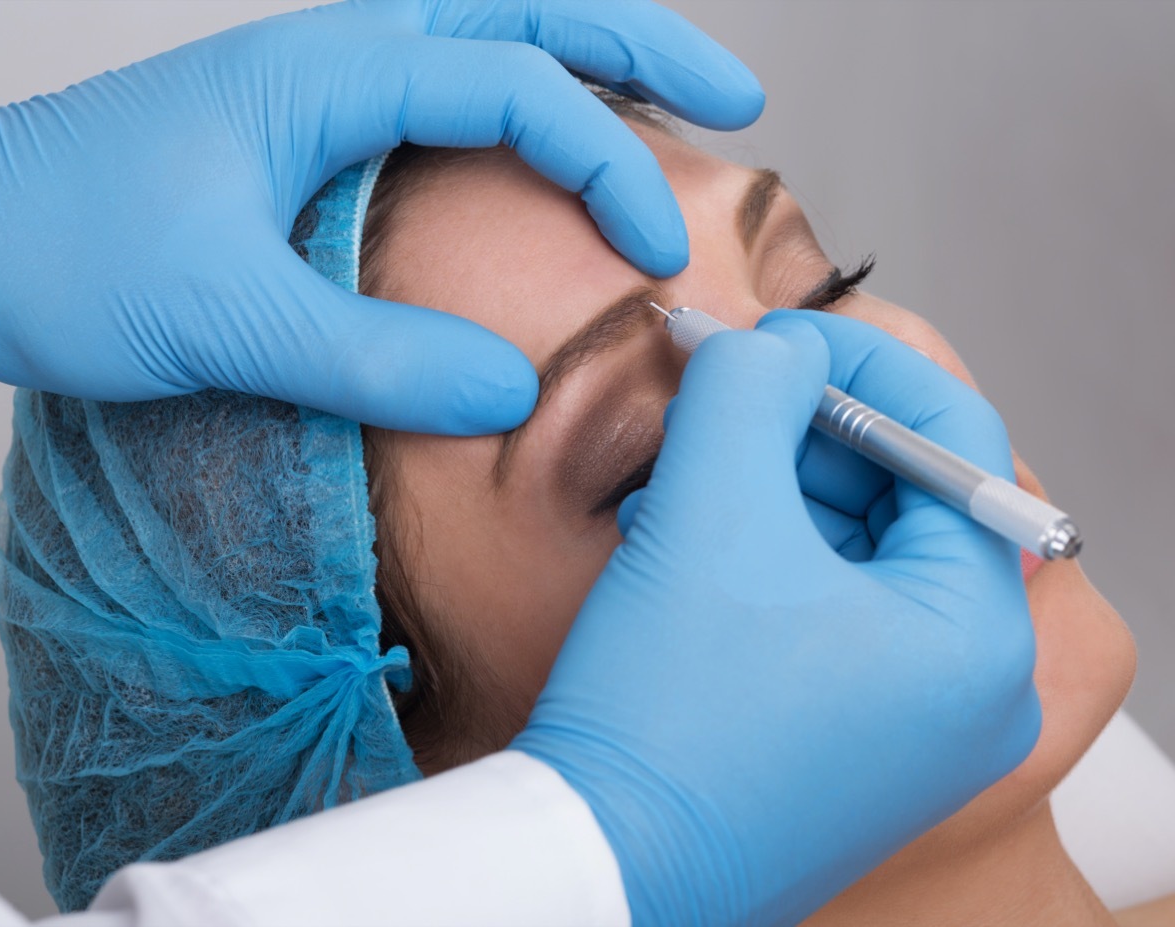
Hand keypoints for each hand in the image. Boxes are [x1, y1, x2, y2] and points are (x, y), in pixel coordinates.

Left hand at [0, 0, 762, 430]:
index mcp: (333, 72)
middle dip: (643, 45)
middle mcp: (342, 61)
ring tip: (676, 106)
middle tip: (739, 92)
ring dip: (591, 67)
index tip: (656, 250)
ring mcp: (328, 97)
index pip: (516, 88)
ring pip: (491, 48)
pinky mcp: (314, 144)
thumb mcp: (225, 317)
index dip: (606, 160)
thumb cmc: (62, 253)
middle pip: (527, 15)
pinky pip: (447, 108)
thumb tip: (510, 393)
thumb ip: (373, 357)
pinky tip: (549, 159)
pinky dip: (524, 120)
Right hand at [515, 311, 1041, 925]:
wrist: (599, 863)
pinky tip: (680, 546)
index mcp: (976, 635)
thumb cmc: (666, 714)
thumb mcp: (709, 507)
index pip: (952, 442)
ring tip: (675, 487)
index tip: (776, 336)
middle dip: (795, 435)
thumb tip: (772, 346)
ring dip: (761, 493)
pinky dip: (755, 559)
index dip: (861, 362)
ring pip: (848, 552)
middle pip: (898, 498)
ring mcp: (907, 723)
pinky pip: (819, 611)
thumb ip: (750, 387)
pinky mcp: (844, 739)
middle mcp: (967, 689)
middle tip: (715, 403)